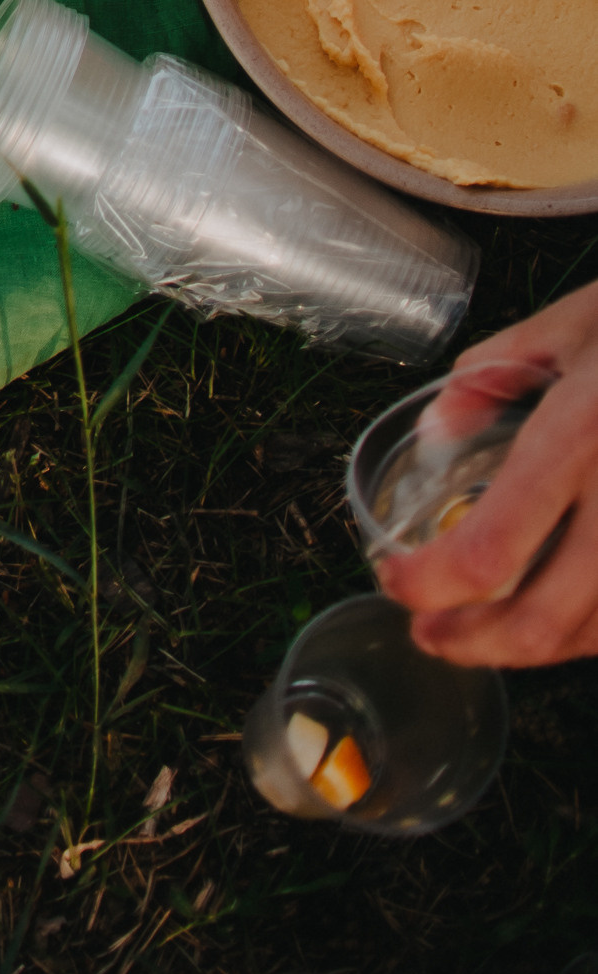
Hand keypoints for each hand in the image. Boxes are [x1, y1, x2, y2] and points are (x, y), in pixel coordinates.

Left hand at [380, 283, 597, 666]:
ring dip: (533, 647)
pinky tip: (561, 612)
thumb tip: (438, 427)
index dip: (429, 586)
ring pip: (597, 635)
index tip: (396, 580)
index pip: (490, 551)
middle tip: (431, 633)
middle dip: (473, 643)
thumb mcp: (570, 326)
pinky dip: (591, 631)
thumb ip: (491, 375)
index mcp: (580, 439)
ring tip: (486, 631)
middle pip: (544, 621)